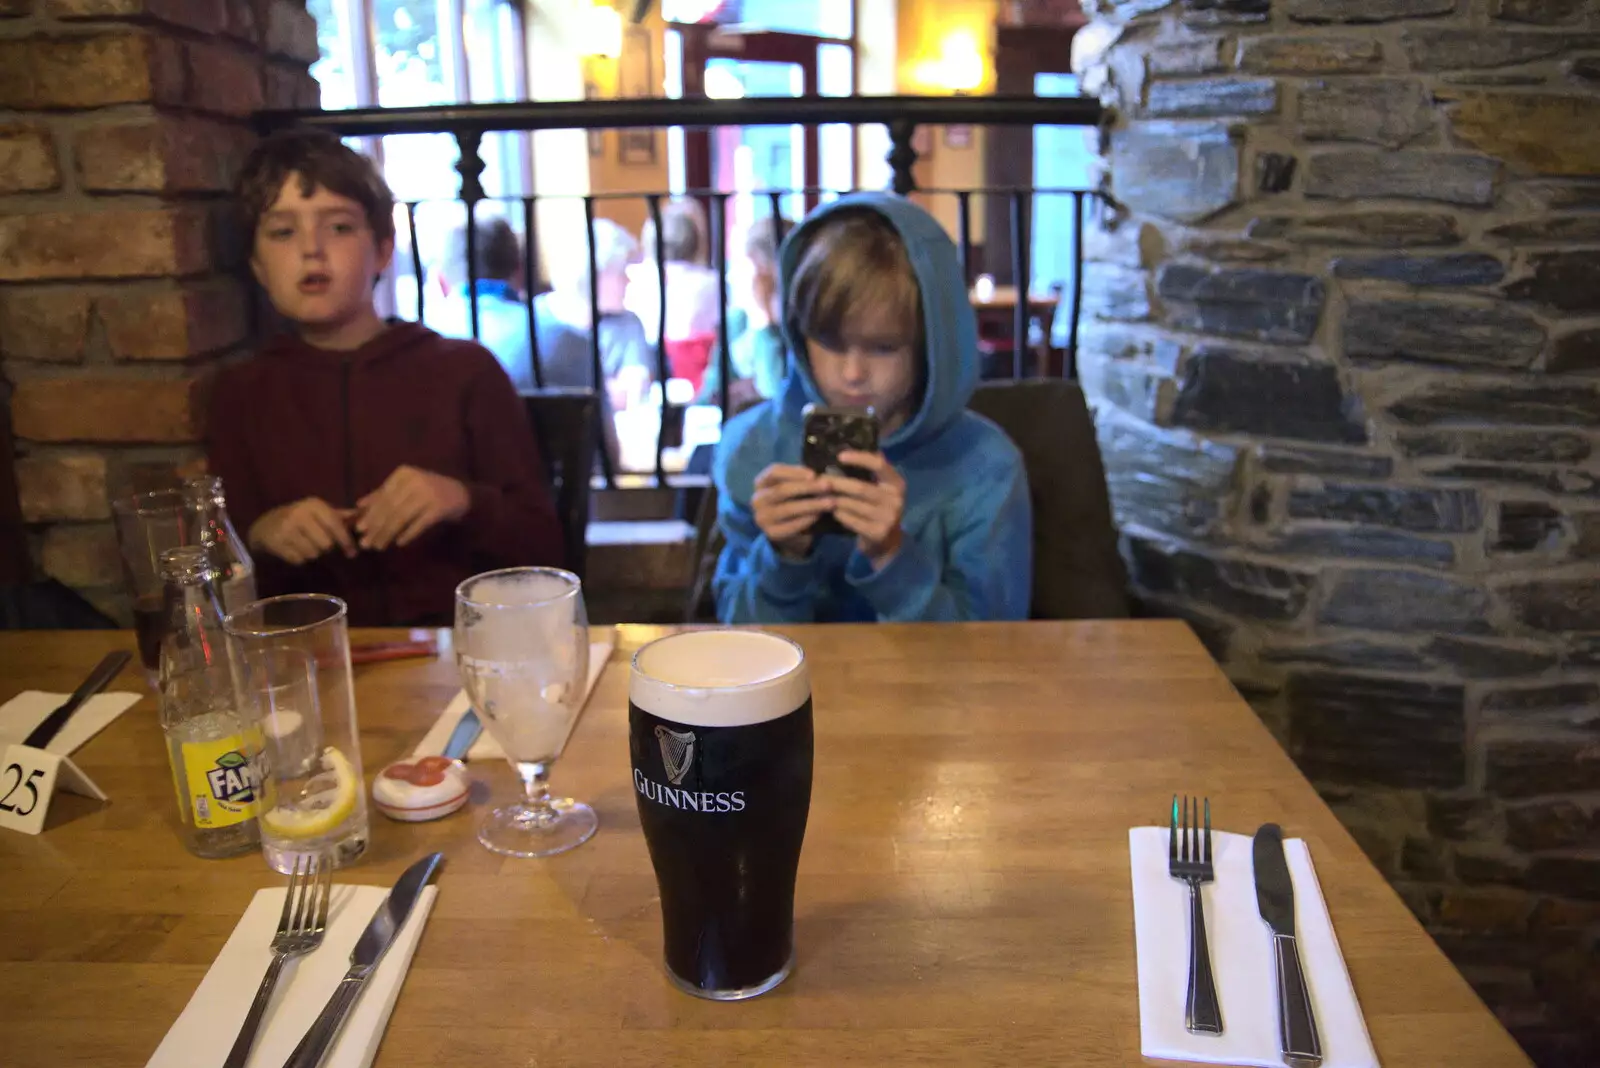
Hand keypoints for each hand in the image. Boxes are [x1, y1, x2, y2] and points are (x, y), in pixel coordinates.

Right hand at [248, 498, 356, 565]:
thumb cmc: (299, 518)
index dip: (346, 541)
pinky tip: (294, 549)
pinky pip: (298, 560)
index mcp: (313, 505)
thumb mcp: (318, 512)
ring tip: (305, 545)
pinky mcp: (276, 542)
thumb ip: (340, 516)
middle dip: (325, 547)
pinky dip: (299, 558)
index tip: (353, 553)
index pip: (336, 525)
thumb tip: (363, 517)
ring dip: (312, 553)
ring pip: (313, 553)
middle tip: (319, 543)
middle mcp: (299, 514)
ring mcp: (286, 528)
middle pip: (326, 544)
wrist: (265, 525)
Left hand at [355, 466, 470, 550]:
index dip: (370, 514)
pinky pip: (419, 524)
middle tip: (366, 543)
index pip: (382, 497)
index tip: (359, 530)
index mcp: (403, 474)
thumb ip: (382, 494)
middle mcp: (415, 481)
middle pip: (390, 508)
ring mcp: (428, 494)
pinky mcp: (439, 508)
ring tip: (379, 546)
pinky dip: (408, 534)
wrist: (461, 493)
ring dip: (388, 533)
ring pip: (401, 517)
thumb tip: (359, 506)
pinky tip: (399, 543)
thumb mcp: (405, 487)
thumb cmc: (428, 490)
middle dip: (376, 527)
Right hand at [751, 463, 832, 559]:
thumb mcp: (792, 486)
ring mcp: (762, 518)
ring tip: (830, 502)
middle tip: (828, 486)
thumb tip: (822, 474)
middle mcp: (757, 500)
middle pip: (782, 490)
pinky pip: (791, 525)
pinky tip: (819, 515)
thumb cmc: (791, 500)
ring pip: (788, 508)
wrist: (786, 530)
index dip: (794, 472)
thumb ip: (801, 478)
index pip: (774, 472)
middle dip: (807, 487)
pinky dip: (807, 519)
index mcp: (761, 482)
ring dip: (812, 504)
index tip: (814, 474)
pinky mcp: (772, 533)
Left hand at [827, 451, 905, 568]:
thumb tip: (850, 448)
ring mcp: (888, 518)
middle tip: (819, 480)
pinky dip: (838, 514)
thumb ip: (870, 473)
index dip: (859, 458)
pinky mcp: (877, 533)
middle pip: (860, 487)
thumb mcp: (881, 490)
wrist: (887, 542)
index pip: (878, 464)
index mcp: (896, 483)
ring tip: (820, 494)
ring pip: (852, 504)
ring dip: (834, 498)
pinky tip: (831, 510)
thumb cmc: (878, 509)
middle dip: (837, 482)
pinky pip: (850, 520)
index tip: (840, 456)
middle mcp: (895, 499)